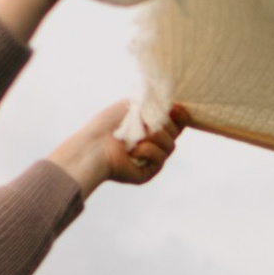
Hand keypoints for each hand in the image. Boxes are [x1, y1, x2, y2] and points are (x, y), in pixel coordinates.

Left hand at [49, 101, 181, 199]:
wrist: (94, 145)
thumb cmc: (108, 125)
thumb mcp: (133, 106)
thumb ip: (154, 102)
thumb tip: (174, 101)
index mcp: (149, 128)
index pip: (174, 122)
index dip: (180, 115)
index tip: (176, 108)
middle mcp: (152, 144)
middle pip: (175, 133)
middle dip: (164, 125)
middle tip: (147, 122)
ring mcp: (151, 160)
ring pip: (171, 146)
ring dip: (156, 137)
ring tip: (137, 137)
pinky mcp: (148, 172)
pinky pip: (160, 159)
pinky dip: (148, 151)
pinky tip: (133, 151)